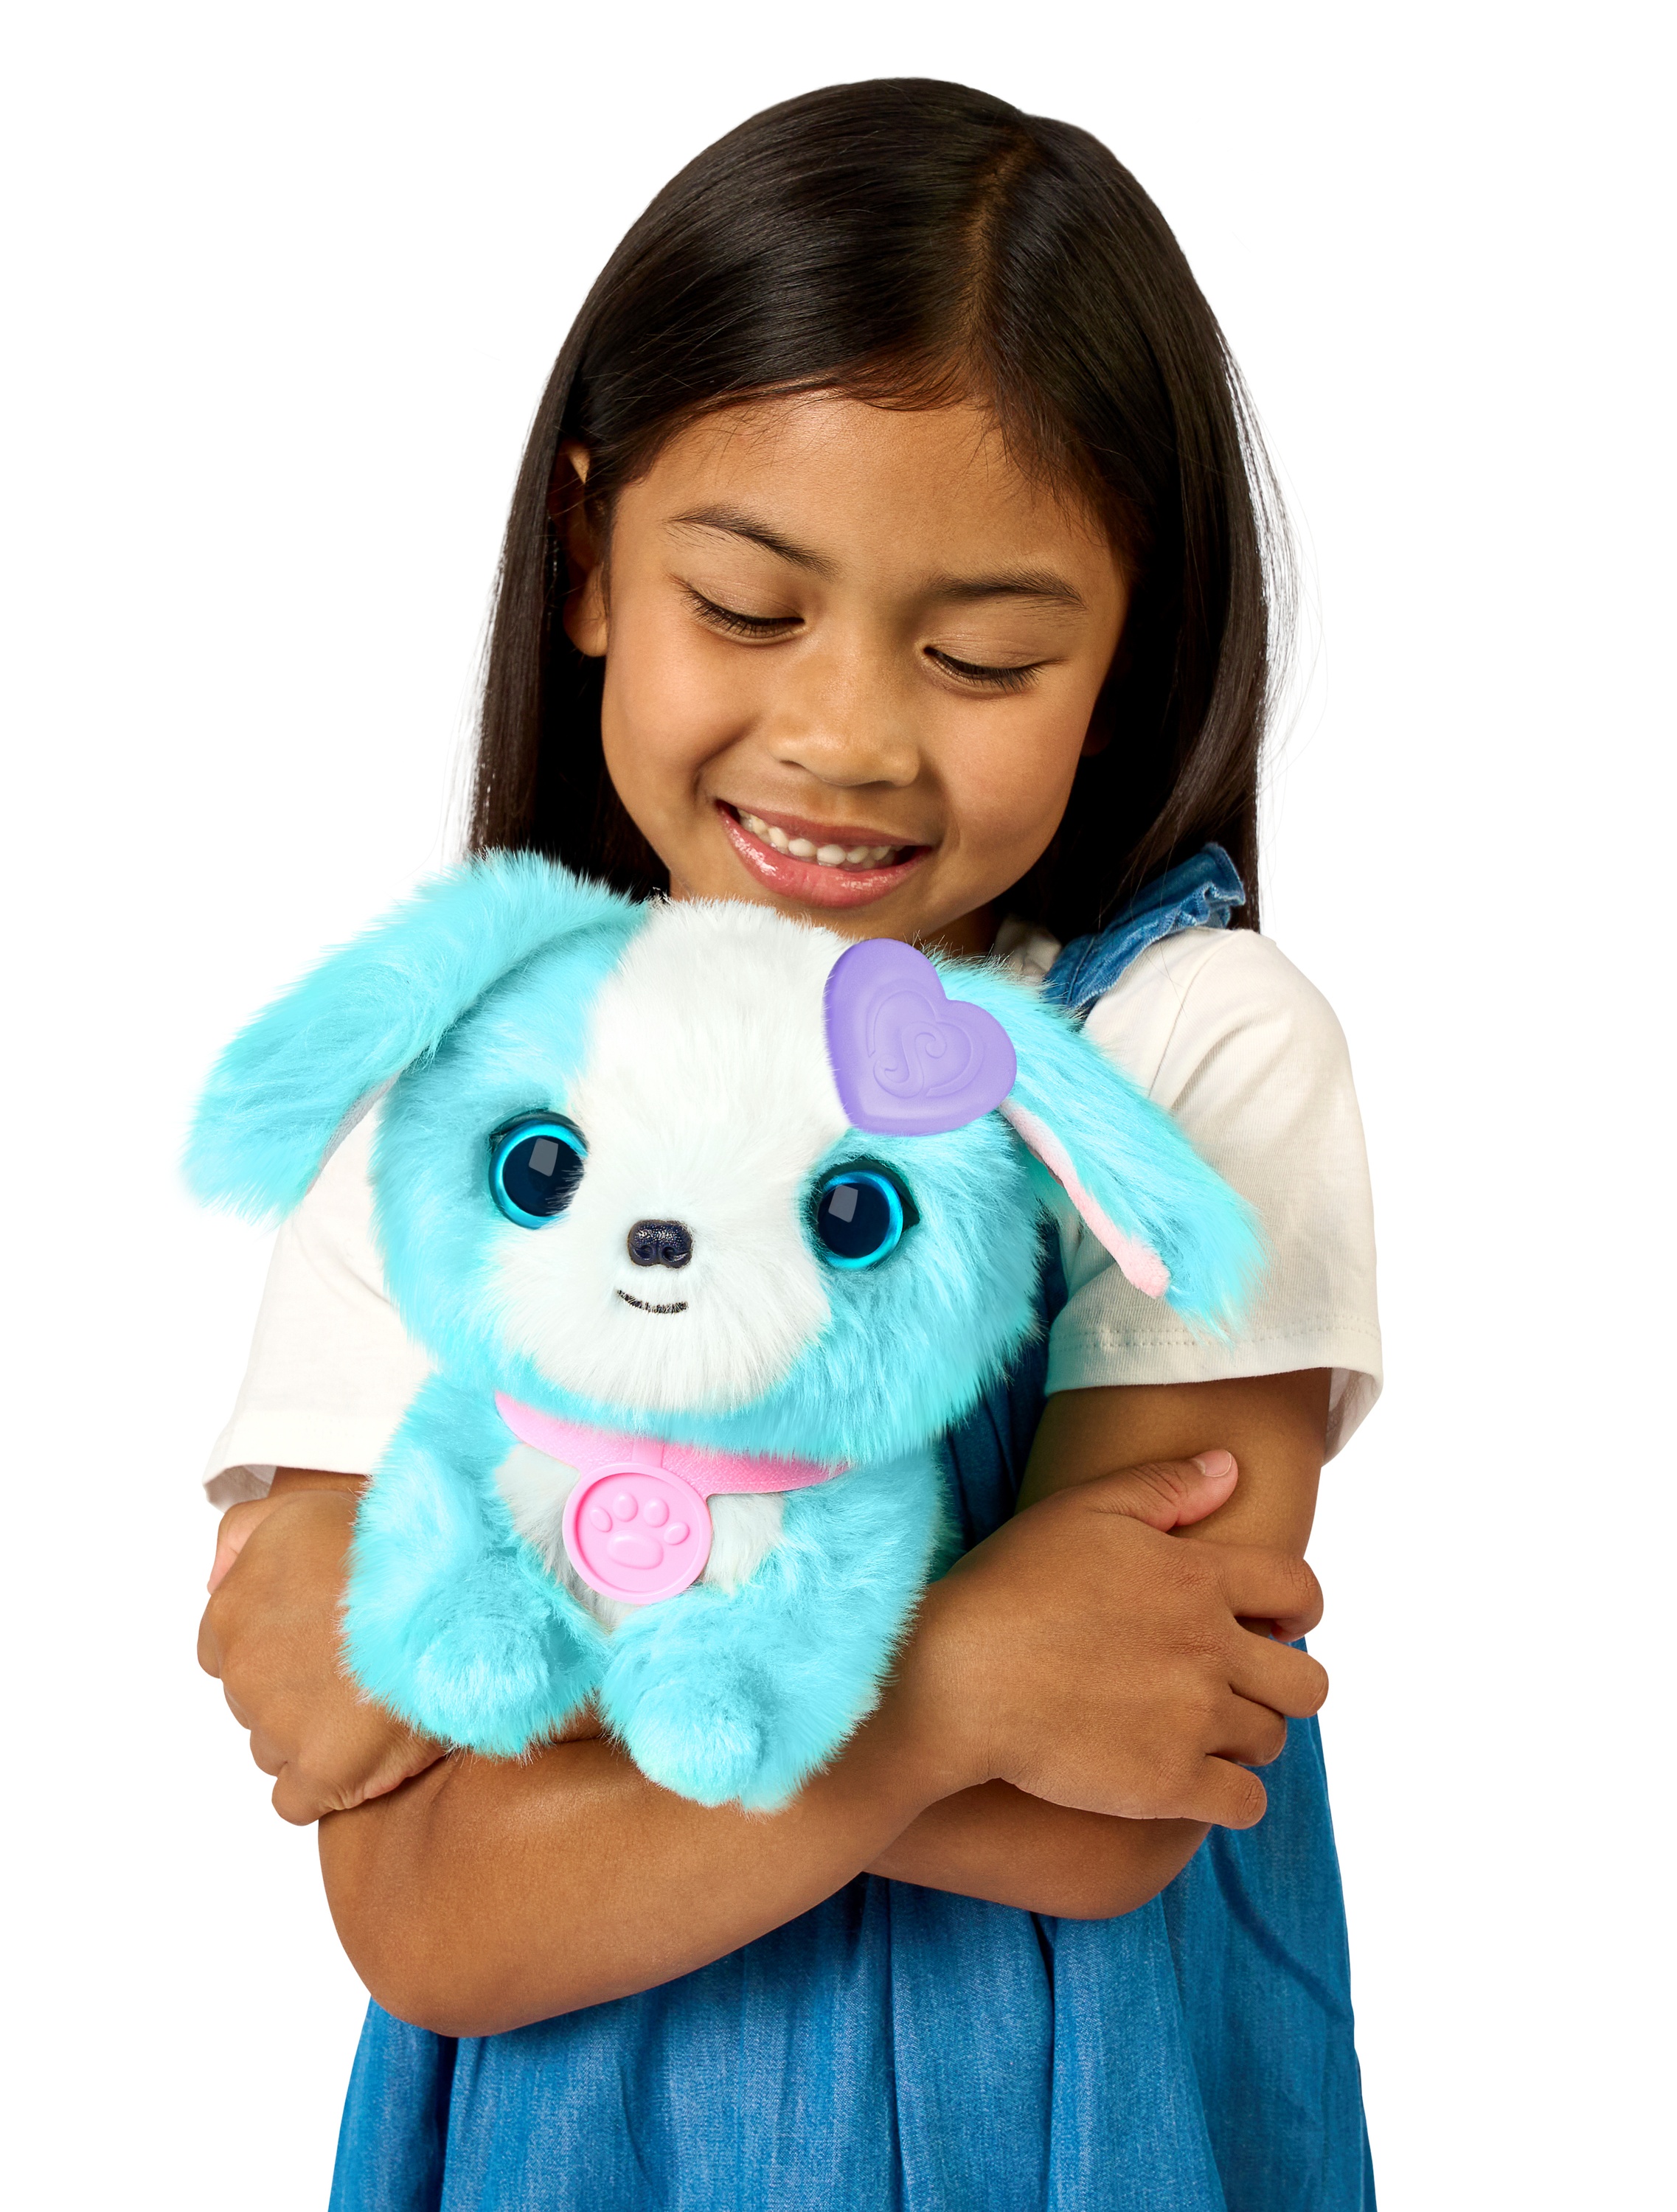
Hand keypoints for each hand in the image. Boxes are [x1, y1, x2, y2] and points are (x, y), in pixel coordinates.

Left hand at [198, 1481, 444, 1824]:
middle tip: (360, 1667)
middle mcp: (244, 1670)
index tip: (325, 1639)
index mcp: (233, 1608)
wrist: (457, 1583)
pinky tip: (369, 1750)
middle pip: (255, 1702)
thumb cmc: (392, 1541)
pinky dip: (330, 1783)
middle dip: (298, 1691)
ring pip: (275, 1750)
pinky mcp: (321, 1773)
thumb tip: (213, 1581)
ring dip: (315, 1736)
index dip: (281, 1646)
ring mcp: (279, 1726)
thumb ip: (242, 1537)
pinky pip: (298, 1800)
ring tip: (375, 1703)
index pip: (229, 1650)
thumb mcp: (301, 1507)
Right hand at [905, 1452, 1326, 1829]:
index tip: (1279, 1623)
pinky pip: (1244, 1803)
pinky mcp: (1167, 1785)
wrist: (954, 1678)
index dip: (1301, 1607)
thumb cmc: (1010, 1585)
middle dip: (1283, 1682)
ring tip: (1203, 1728)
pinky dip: (1231, 1795)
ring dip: (1247, 1735)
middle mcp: (1210, 1651)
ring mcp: (1193, 1721)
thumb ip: (1165, 1486)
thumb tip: (1231, 1466)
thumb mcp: (1081, 1509)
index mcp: (1197, 1578)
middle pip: (1306, 1683)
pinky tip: (1196, 1781)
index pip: (1300, 1590)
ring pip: (1271, 1740)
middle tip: (1242, 1684)